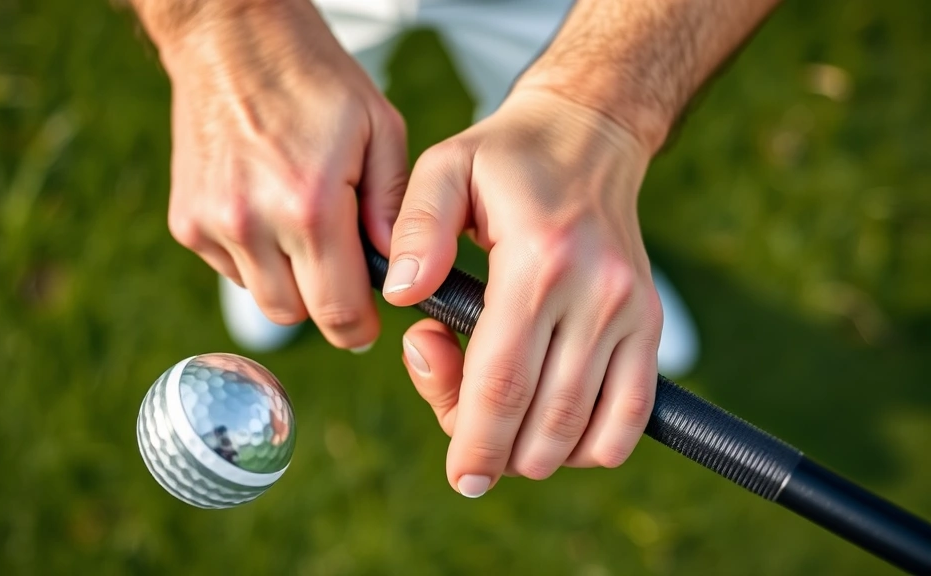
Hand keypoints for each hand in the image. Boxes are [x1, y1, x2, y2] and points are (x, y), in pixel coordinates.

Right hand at [146, 0, 407, 349]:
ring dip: (290, 283)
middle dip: (326, 304)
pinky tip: (268, 214)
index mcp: (309, 205)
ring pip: (262, 298)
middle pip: (296, 315)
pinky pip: (231, 270)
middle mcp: (253, 223)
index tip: (368, 321)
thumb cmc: (315, 80)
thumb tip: (396, 268)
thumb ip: (394, 206)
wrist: (231, 39)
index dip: (359, 327)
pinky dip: (256, 259)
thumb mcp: (380, 129)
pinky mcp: (186, 222)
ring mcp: (212, 224)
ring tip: (304, 231)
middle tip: (342, 270)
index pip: (337, 311)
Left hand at [384, 88, 662, 496]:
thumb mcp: (443, 168)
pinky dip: (591, 446)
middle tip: (464, 427)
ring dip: (535, 451)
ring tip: (499, 408)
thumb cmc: (505, 160)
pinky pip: (630, 418)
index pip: (502, 380)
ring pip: (586, 433)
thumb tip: (403, 299)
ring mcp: (632, 315)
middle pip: (542, 422)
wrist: (588, 138)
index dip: (476, 442)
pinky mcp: (651, 327)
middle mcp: (597, 294)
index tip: (460, 476)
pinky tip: (550, 426)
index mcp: (538, 261)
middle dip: (496, 452)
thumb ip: (416, 228)